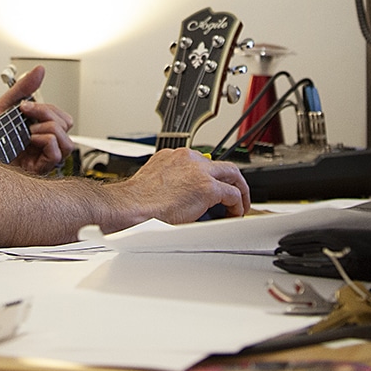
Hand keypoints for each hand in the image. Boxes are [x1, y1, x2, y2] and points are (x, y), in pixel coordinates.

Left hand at [0, 65, 75, 175]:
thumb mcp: (1, 107)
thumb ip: (22, 89)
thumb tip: (38, 71)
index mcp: (36, 129)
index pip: (59, 116)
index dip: (47, 107)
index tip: (25, 105)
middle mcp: (40, 144)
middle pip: (66, 126)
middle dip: (49, 114)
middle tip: (27, 116)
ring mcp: (40, 158)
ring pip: (67, 142)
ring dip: (50, 129)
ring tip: (29, 130)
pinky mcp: (36, 170)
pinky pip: (56, 155)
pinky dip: (46, 141)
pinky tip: (30, 140)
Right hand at [115, 147, 251, 223]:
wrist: (132, 207)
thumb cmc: (136, 202)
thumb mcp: (154, 183)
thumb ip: (170, 183)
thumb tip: (179, 198)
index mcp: (173, 156)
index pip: (200, 162)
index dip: (209, 176)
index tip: (211, 187)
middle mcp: (187, 158)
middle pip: (220, 164)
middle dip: (230, 180)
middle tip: (233, 194)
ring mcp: (199, 171)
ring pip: (231, 174)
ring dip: (238, 190)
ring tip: (238, 205)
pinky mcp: (207, 187)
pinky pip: (231, 194)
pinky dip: (236, 204)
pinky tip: (233, 213)